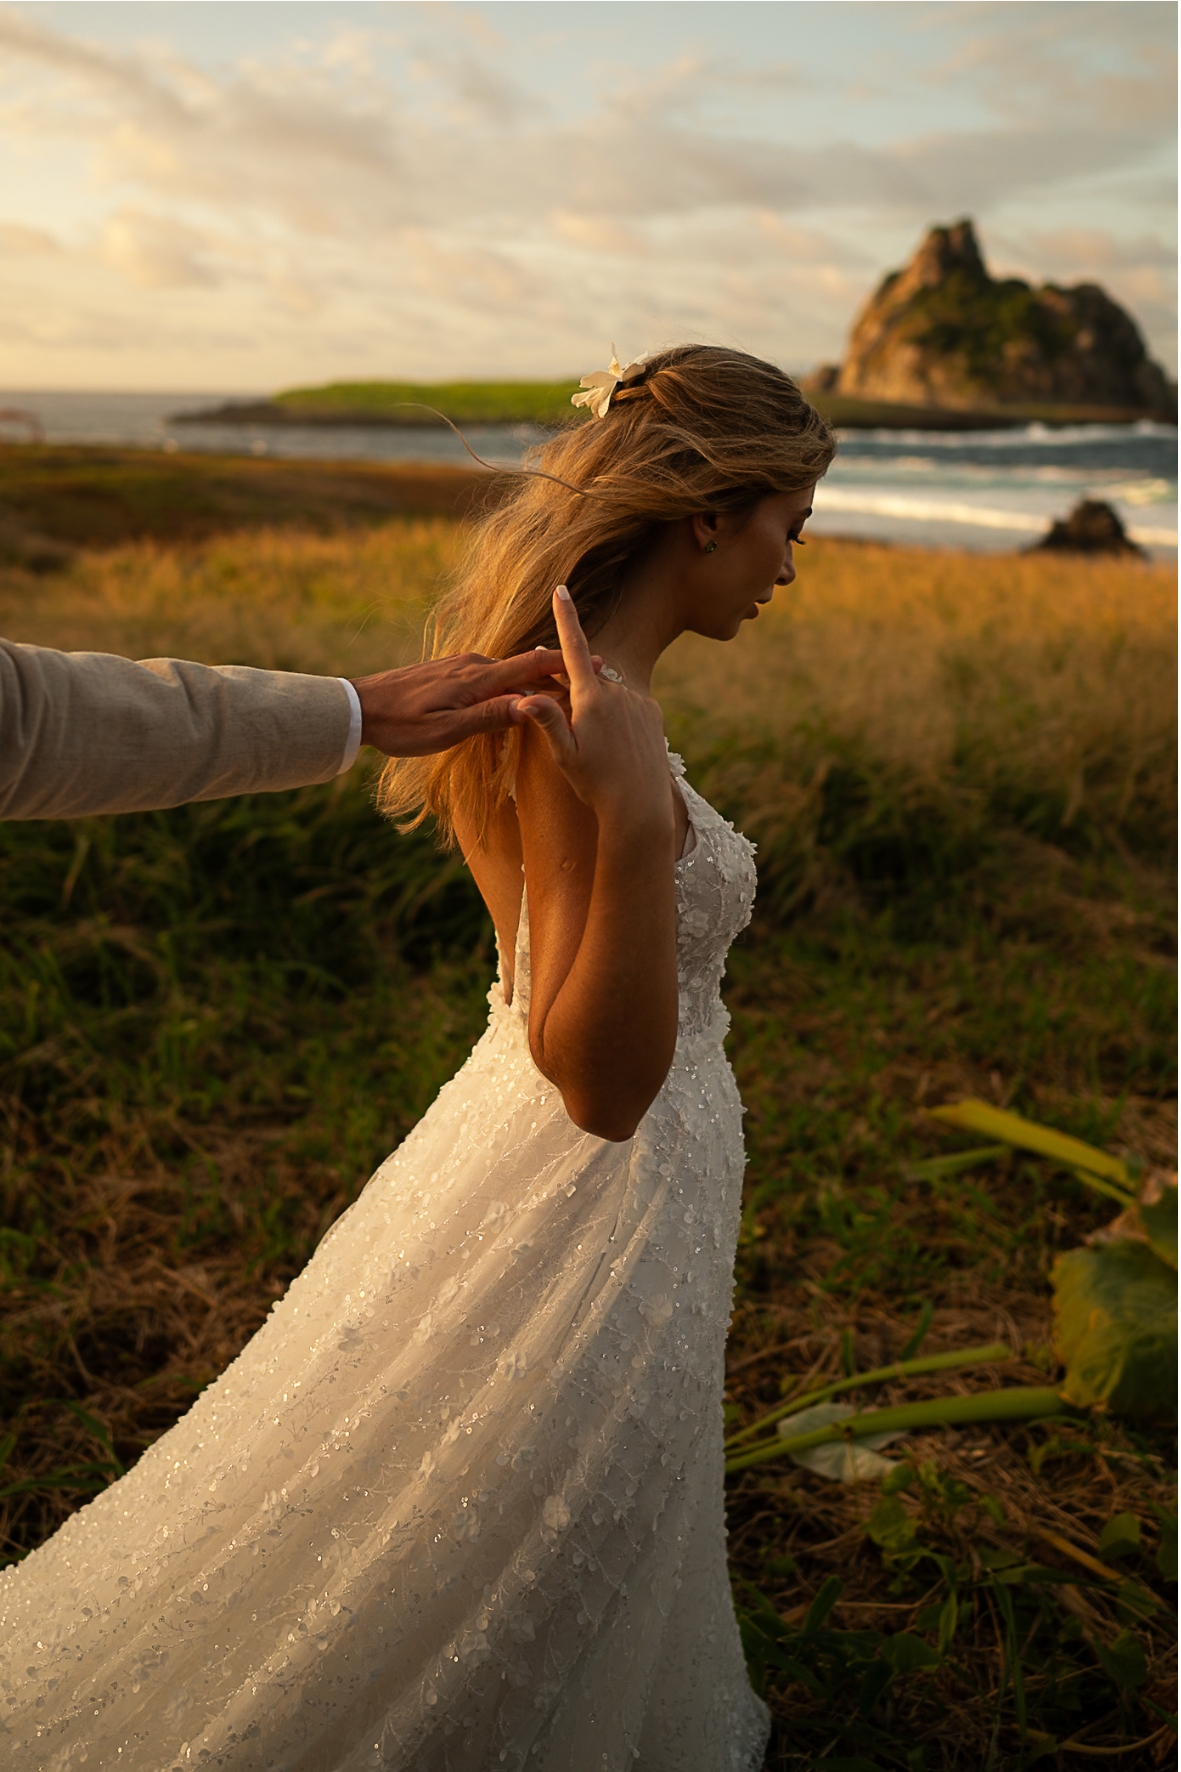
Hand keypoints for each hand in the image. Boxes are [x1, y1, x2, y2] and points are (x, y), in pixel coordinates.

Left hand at [350, 648, 588, 757]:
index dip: (564, 665)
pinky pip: (492, 674)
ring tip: (563, 690)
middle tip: (590, 681)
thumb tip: (530, 708)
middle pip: (525, 666)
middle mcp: (473, 665)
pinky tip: (519, 692)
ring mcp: (461, 666)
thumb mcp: (446, 730)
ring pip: (509, 671)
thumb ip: (489, 717)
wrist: (360, 707)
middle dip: (558, 673)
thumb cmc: (401, 725)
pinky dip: (514, 682)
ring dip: (536, 680)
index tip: (594, 662)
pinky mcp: (451, 672)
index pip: (531, 666)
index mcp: (477, 679)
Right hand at [513, 587, 673, 836]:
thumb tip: (525, 697)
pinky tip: (618, 746)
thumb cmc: (595, 784)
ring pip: (608, 693)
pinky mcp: (653, 712)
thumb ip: (547, 722)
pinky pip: (628, 704)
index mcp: (591, 699)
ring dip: (597, 708)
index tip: (561, 588)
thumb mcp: (564, 756)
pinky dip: (617, 717)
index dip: (565, 617)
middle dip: (574, 691)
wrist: (639, 807)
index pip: (573, 649)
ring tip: (601, 749)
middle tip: (575, 731)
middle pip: (587, 677)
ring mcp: (637, 701)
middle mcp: (617, 693)